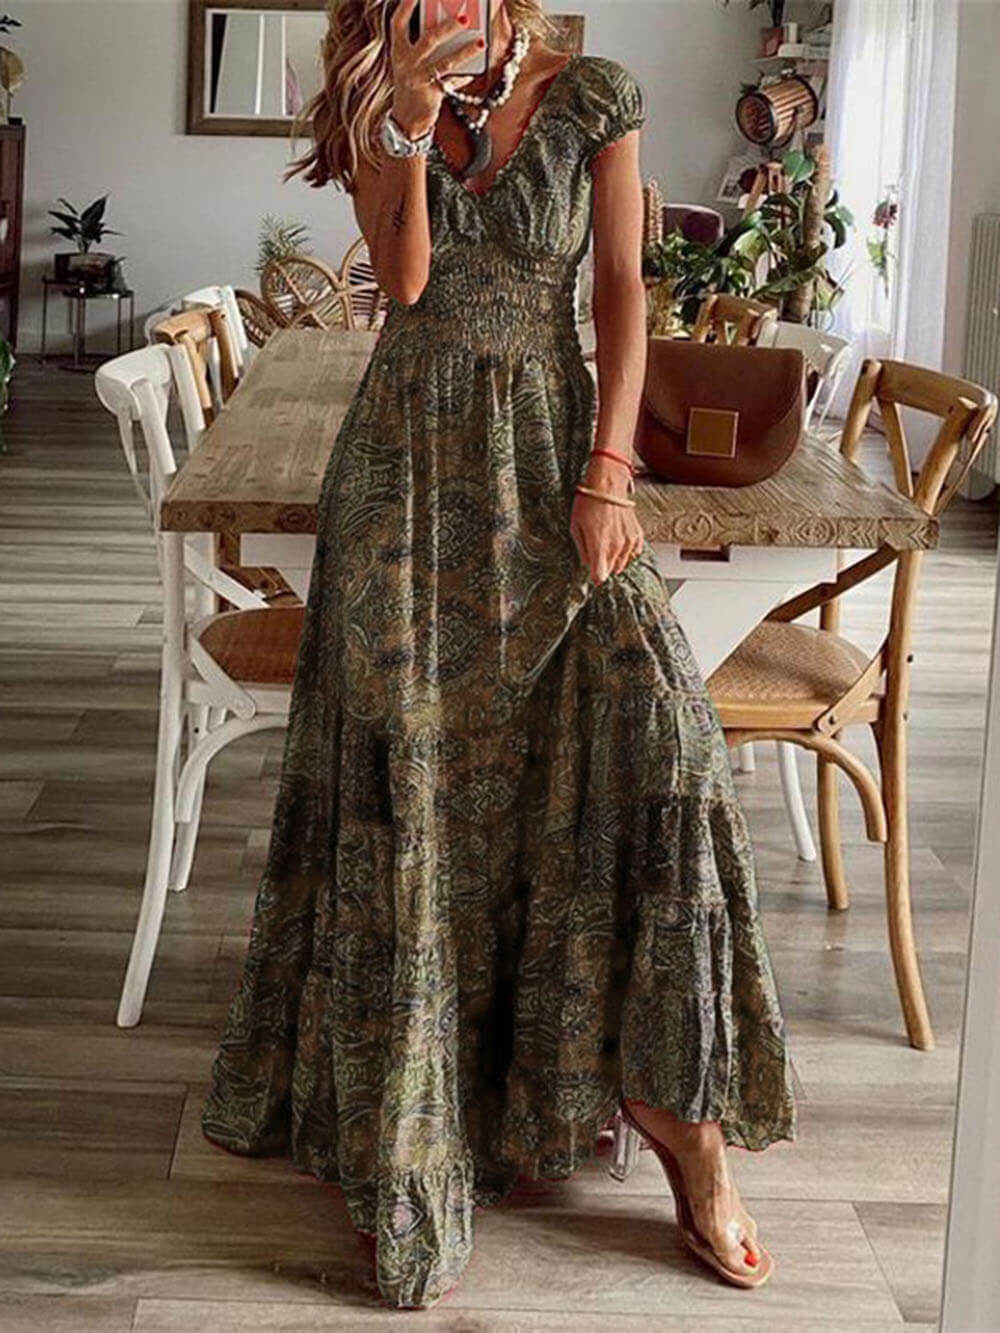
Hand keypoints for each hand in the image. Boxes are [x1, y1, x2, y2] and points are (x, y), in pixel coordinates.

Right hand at [388, 0, 485, 137]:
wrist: (406, 121)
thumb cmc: (413, 85)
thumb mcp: (411, 63)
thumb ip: (423, 45)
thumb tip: (450, 26)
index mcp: (399, 51)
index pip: (398, 23)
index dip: (405, 6)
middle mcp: (406, 63)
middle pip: (428, 40)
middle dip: (448, 27)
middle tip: (465, 17)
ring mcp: (419, 79)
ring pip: (445, 62)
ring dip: (465, 52)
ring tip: (481, 42)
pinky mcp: (432, 94)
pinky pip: (452, 81)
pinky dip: (463, 76)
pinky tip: (473, 70)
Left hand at [570, 457, 644, 584]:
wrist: (608, 484)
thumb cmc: (589, 502)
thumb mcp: (576, 526)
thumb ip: (582, 549)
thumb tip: (587, 563)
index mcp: (599, 546)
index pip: (599, 576)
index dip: (594, 576)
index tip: (592, 573)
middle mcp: (616, 546)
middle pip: (611, 571)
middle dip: (603, 567)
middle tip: (597, 554)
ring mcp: (629, 541)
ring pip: (622, 563)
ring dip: (614, 560)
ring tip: (607, 546)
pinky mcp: (637, 534)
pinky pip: (633, 553)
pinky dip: (626, 551)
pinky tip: (619, 543)